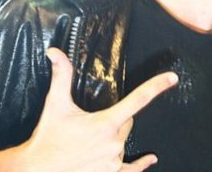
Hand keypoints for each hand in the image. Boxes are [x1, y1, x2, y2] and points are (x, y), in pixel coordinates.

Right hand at [10, 47, 177, 171]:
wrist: (38, 169)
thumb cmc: (48, 137)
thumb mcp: (56, 104)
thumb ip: (61, 76)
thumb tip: (55, 52)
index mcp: (106, 123)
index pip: (138, 100)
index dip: (156, 86)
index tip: (172, 77)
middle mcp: (115, 143)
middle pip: (128, 122)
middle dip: (116, 119)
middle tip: (91, 122)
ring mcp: (114, 161)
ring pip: (124, 142)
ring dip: (114, 138)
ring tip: (90, 141)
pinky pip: (131, 170)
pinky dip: (140, 165)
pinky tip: (150, 160)